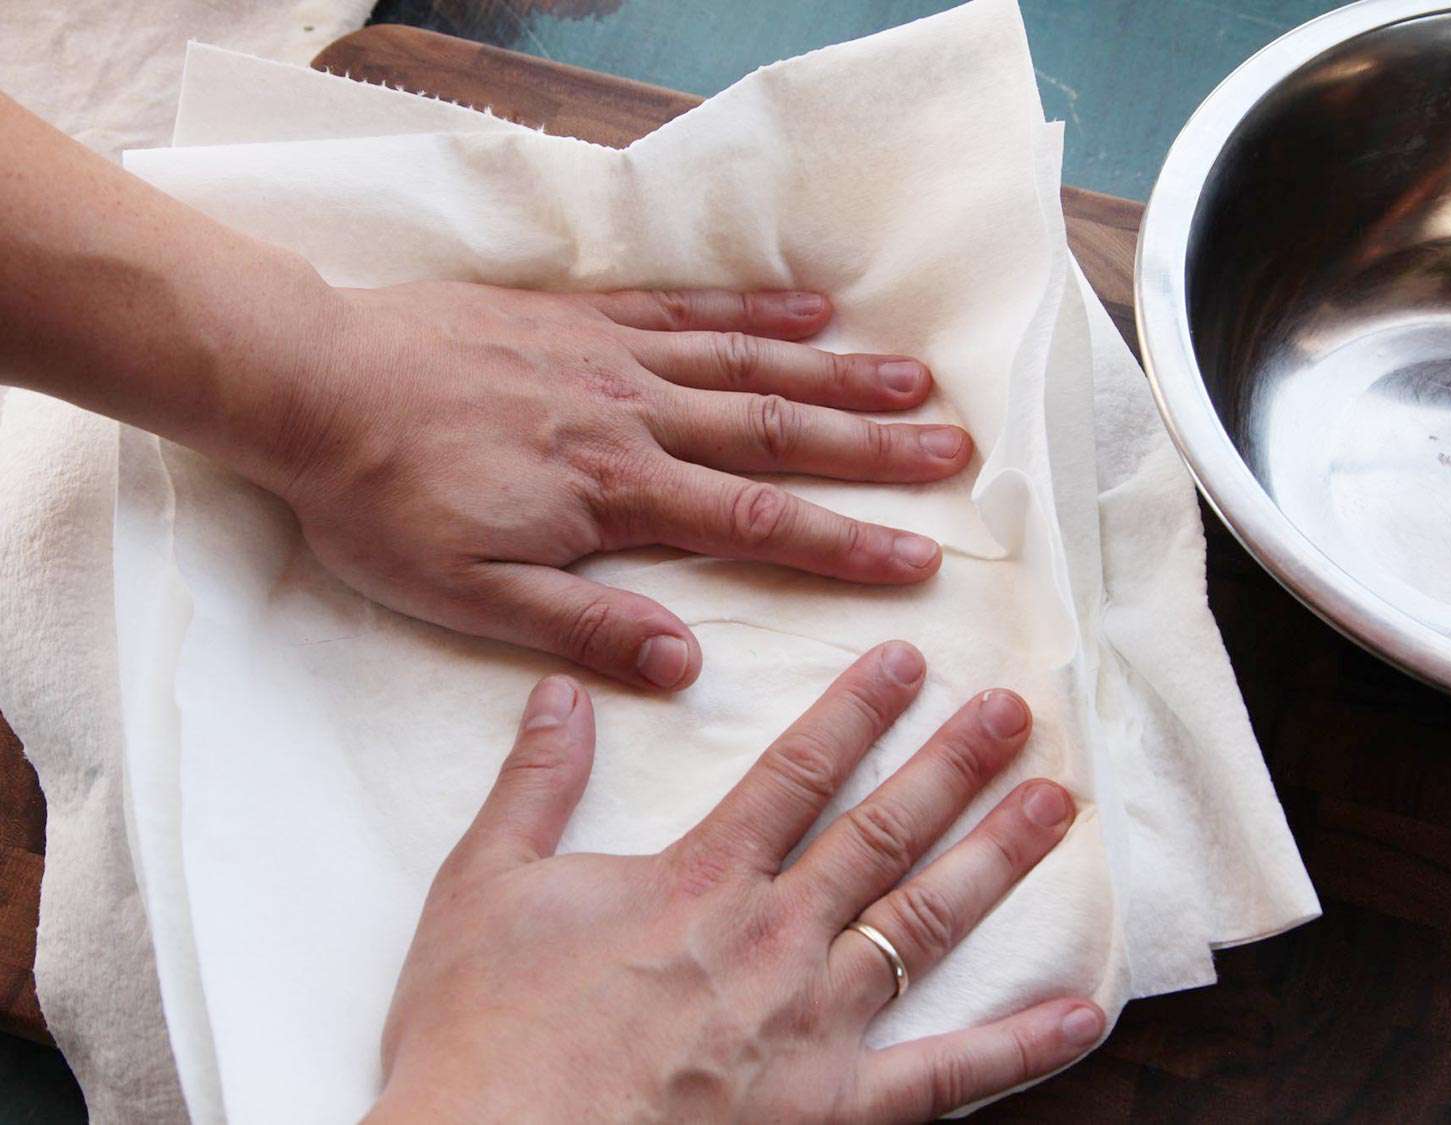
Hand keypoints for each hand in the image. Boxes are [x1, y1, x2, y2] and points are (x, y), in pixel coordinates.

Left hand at [273, 284, 973, 690]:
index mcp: (616, 496)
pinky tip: (812, 311)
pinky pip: (686, 308)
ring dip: (837, 376)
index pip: (757, 524)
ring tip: (916, 380)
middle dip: (872, 450)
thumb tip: (685, 662)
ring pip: (748, 365)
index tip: (920, 557)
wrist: (312, 385)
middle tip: (955, 453)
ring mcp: (614, 358)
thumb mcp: (469, 597)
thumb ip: (584, 628)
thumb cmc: (383, 501)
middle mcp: (636, 419)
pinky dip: (755, 309)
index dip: (845, 543)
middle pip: (777, 434)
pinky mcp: (584, 316)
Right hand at [368, 643, 1102, 1123]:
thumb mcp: (484, 886)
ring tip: (1057, 806)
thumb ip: (535, 783)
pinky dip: (1019, 1048)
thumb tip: (564, 690)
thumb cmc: (483, 1035)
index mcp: (699, 880)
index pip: (798, 770)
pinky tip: (1082, 1013)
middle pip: (883, 831)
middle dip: (954, 763)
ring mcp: (812, 1027)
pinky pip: (944, 1078)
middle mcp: (773, 939)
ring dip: (997, 859)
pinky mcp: (830, 1112)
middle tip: (1016, 711)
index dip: (858, 708)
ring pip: (925, 923)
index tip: (907, 661)